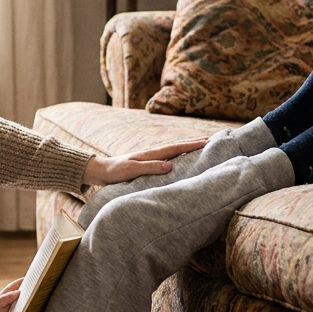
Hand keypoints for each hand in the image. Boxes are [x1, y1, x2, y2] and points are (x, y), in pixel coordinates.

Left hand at [82, 138, 209, 185]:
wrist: (101, 171)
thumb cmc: (115, 171)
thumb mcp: (132, 170)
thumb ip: (150, 168)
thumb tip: (170, 166)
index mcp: (151, 154)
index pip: (176, 148)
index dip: (192, 145)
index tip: (207, 142)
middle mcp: (153, 154)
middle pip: (177, 146)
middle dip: (194, 143)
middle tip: (211, 140)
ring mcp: (150, 158)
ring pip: (173, 151)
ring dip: (187, 148)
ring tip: (202, 146)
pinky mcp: (147, 164)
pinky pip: (167, 158)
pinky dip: (178, 156)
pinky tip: (182, 158)